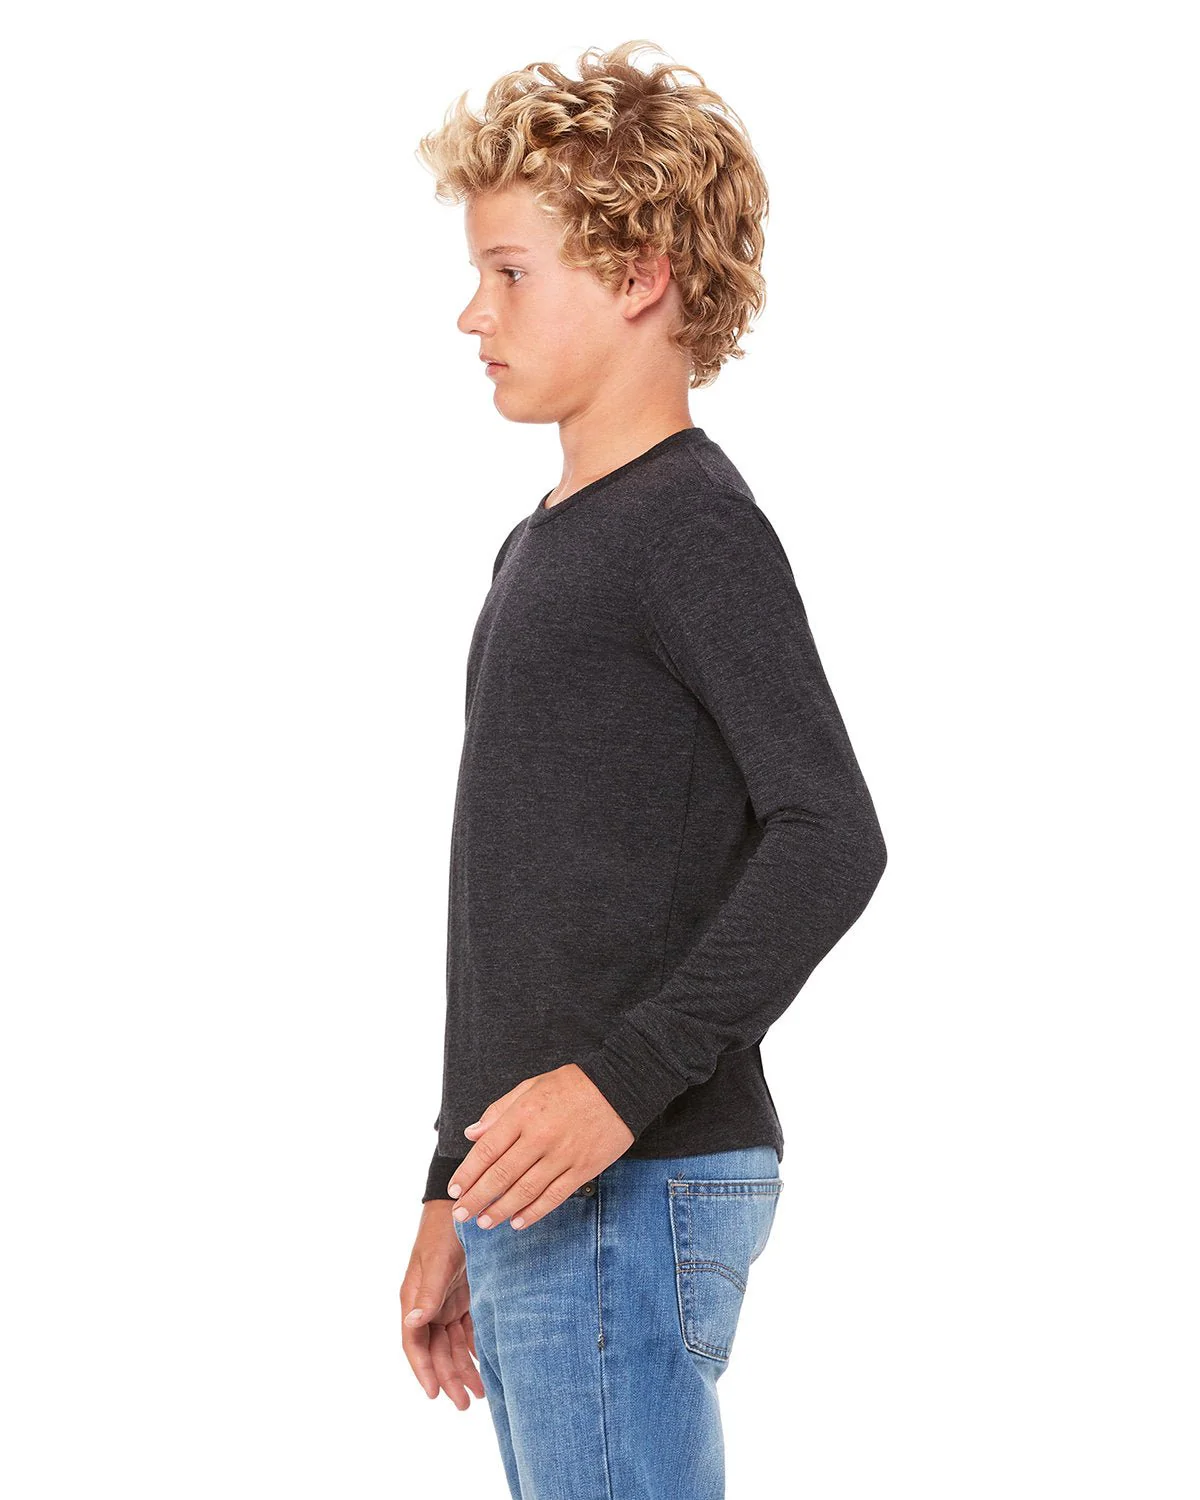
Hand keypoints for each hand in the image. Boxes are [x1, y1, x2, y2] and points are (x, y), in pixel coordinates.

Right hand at [400, 1202, 484, 1408]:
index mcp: (414, 1299)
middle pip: (436, 1350)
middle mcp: (428, 1305)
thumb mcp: (437, 1261)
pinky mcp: (463, 1297)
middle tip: (464, 1404)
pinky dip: (474, 1348)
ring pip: (452, 1345)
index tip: (435, 1394)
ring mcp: (445, 1302)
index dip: (423, 1370)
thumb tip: (412, 1322)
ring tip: (479, 1394)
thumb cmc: (444, 1230)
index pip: (414, 1343)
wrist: (461, 1205)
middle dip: (448, 1377)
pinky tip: (486, 1364)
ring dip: (463, 1368)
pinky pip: (467, 1330)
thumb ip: (428, 1293)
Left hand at [447, 1063, 634, 1231]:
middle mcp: (540, 1137)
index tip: (454, 1190)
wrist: (622, 1086)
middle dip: (476, 1198)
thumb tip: (472, 1134)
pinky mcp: (583, 1169)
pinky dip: (534, 1213)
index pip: (486, 1150)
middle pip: (501, 1175)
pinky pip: (554, 1196)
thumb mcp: (530, 1086)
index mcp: (524, 1114)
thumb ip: (499, 1111)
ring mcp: (563, 1155)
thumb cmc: (572, 1085)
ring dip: (500, 1210)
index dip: (467, 1173)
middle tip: (461, 1215)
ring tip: (484, 1223)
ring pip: (525, 1191)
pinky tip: (517, 1222)